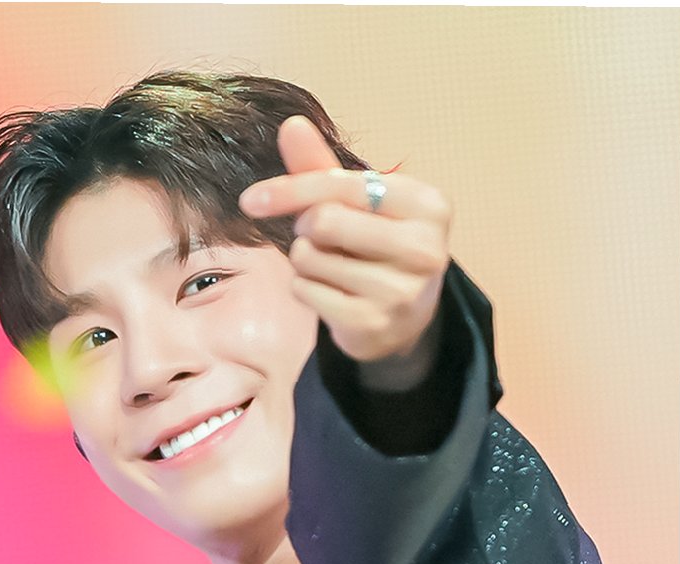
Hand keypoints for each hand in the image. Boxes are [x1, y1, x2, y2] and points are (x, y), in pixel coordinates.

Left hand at [239, 116, 451, 363]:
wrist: (405, 321)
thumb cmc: (378, 250)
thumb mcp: (360, 205)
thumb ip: (324, 169)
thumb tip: (291, 124)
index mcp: (428, 205)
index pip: (344, 186)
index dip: (292, 188)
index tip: (251, 200)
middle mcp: (423, 248)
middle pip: (323, 220)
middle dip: (305, 228)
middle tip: (321, 238)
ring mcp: (401, 292)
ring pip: (310, 258)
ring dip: (305, 260)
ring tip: (333, 267)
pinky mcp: (373, 324)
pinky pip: (306, 290)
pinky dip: (305, 288)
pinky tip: (331, 293)